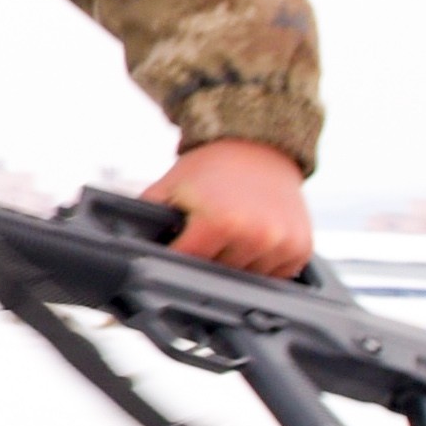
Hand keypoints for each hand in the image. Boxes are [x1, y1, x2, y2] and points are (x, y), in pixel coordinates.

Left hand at [147, 138, 315, 279]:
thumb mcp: (168, 189)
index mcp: (220, 222)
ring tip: (229, 235)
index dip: (175, 257)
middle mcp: (256, 235)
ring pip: (245, 280)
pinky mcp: (301, 249)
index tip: (173, 248)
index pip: (186, 263)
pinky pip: (275, 276)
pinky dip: (260, 264)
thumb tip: (124, 249)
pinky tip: (251, 240)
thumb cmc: (209, 168)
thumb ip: (145, 221)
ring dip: (234, 265)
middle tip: (205, 235)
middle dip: (205, 260)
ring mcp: (282, 244)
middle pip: (216, 275)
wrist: (258, 145)